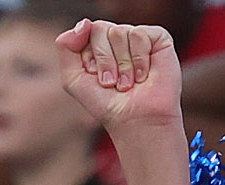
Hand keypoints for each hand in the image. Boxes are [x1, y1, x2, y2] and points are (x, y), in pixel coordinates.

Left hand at [55, 19, 181, 133]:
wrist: (135, 121)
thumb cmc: (107, 104)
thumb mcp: (73, 78)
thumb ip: (65, 46)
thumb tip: (85, 23)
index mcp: (99, 43)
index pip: (86, 31)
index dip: (89, 58)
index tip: (97, 78)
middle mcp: (118, 37)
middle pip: (100, 29)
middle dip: (104, 60)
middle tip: (112, 83)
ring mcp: (138, 37)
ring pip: (119, 32)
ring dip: (122, 65)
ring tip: (128, 83)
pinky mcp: (158, 39)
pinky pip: (139, 34)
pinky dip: (138, 59)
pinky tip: (143, 76)